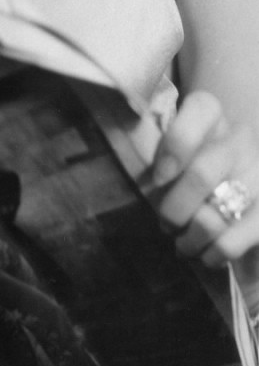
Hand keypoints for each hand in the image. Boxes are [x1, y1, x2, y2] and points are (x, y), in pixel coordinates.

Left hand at [152, 90, 258, 312]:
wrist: (242, 162)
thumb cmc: (193, 150)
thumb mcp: (174, 134)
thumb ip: (153, 143)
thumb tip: (123, 174)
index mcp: (211, 112)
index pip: (201, 110)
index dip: (176, 146)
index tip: (157, 177)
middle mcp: (241, 138)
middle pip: (203, 173)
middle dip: (175, 207)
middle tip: (163, 222)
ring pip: (219, 212)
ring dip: (192, 235)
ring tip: (180, 245)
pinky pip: (243, 236)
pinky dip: (218, 251)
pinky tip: (205, 256)